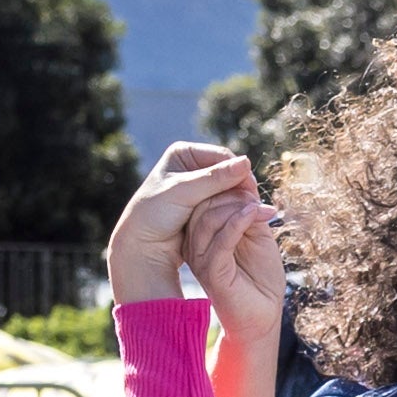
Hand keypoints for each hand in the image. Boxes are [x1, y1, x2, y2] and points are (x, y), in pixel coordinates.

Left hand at [108, 147, 266, 313]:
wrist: (142, 243)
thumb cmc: (155, 214)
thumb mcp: (185, 193)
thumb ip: (215, 179)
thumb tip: (246, 162)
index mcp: (183, 153)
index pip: (222, 157)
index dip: (238, 172)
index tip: (251, 190)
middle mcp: (191, 165)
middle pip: (227, 172)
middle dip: (239, 187)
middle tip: (254, 204)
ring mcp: (197, 184)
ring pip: (228, 188)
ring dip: (238, 199)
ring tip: (250, 212)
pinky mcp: (202, 202)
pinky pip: (224, 202)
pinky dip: (232, 209)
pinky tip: (240, 218)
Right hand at [176, 166, 289, 350]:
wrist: (264, 316)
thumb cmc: (260, 277)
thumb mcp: (257, 236)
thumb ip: (249, 212)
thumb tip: (246, 181)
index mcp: (201, 233)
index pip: (202, 197)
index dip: (225, 182)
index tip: (248, 177)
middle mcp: (195, 244)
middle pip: (201, 204)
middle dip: (230, 191)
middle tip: (254, 190)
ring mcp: (201, 258)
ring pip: (207, 219)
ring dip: (236, 205)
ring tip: (258, 204)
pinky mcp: (212, 272)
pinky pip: (220, 240)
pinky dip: (238, 221)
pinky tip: (255, 213)